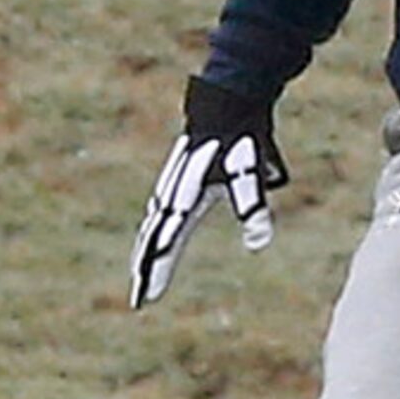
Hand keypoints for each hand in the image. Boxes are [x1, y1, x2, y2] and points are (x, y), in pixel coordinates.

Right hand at [128, 76, 287, 307]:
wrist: (228, 101)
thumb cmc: (241, 139)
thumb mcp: (252, 175)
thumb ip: (253, 209)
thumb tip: (259, 243)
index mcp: (186, 198)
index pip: (167, 244)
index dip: (156, 272)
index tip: (147, 297)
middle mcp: (173, 194)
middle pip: (153, 238)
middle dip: (146, 268)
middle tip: (140, 298)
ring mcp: (172, 185)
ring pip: (153, 225)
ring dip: (146, 250)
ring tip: (141, 273)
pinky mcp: (177, 179)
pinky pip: (159, 213)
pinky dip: (153, 231)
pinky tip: (153, 237)